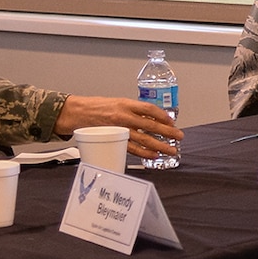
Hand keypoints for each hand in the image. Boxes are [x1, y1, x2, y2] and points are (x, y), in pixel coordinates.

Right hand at [56, 96, 182, 159]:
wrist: (78, 113)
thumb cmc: (99, 107)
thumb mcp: (118, 103)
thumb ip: (135, 111)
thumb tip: (154, 118)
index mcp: (125, 104)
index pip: (149, 109)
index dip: (163, 116)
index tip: (172, 121)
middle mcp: (124, 116)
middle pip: (150, 125)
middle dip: (167, 132)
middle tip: (179, 136)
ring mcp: (119, 129)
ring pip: (143, 139)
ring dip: (160, 145)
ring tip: (171, 150)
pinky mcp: (114, 139)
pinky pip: (132, 148)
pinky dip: (145, 153)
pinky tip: (154, 155)